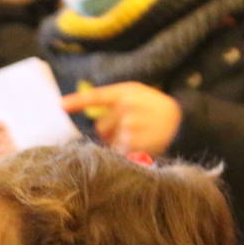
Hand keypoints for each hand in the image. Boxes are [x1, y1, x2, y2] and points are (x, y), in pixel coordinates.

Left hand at [61, 82, 181, 156]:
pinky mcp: (137, 144)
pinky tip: (141, 144)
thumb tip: (88, 116)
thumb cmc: (153, 108)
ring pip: (110, 141)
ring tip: (139, 135)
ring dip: (119, 142)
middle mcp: (128, 107)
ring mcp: (132, 126)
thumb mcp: (137, 96)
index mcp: (126, 92)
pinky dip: (127, 152)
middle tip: (129, 127)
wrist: (183, 120)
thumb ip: (113, 102)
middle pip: (100, 127)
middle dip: (110, 130)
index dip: (77, 101)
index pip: (97, 97)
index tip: (60, 105)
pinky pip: (120, 152)